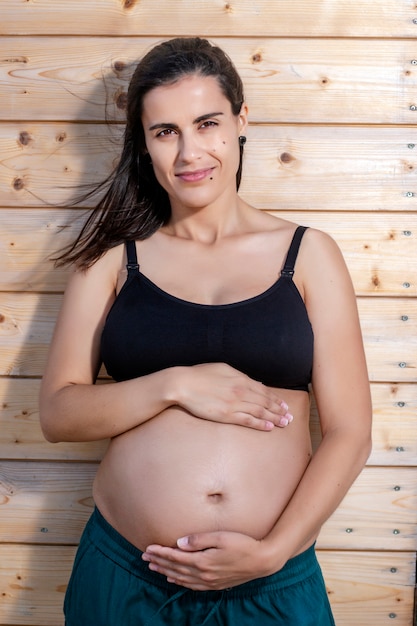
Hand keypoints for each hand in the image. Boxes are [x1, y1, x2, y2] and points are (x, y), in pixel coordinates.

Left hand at [142, 531, 275, 590]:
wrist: (262, 561)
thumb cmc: (243, 544)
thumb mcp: (221, 536)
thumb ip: (199, 539)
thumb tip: (179, 543)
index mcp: (203, 561)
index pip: (175, 557)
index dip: (160, 552)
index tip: (148, 548)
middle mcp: (203, 574)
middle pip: (175, 568)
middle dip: (159, 562)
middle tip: (144, 557)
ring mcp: (209, 581)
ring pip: (181, 578)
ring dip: (166, 572)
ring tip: (154, 567)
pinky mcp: (215, 584)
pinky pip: (192, 586)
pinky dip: (180, 582)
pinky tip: (174, 579)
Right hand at [175, 363, 292, 430]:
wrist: (183, 384)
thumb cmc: (200, 375)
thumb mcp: (222, 369)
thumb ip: (239, 376)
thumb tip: (253, 382)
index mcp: (240, 378)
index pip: (263, 390)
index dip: (275, 398)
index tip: (284, 405)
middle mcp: (241, 391)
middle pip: (265, 402)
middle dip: (279, 409)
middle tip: (290, 417)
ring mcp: (234, 403)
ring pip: (260, 412)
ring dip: (275, 417)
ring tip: (284, 423)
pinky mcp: (226, 415)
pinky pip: (248, 420)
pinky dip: (260, 424)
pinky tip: (269, 426)